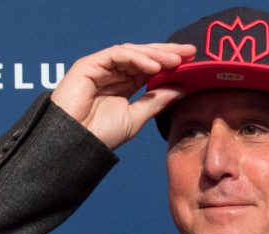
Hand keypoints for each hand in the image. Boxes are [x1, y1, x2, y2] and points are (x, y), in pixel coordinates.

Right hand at [51, 43, 195, 149]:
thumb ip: (156, 100)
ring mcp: (100, 67)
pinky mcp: (88, 65)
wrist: (76, 145)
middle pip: (143, 56)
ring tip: (175, 60)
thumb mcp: (137, 117)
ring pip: (132, 52)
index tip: (192, 62)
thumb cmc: (100, 135)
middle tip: (189, 52)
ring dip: (155, 54)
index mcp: (124, 85)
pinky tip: (155, 66)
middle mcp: (113, 73)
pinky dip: (137, 58)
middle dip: (167, 52)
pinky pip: (116, 54)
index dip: (170, 63)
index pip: (150, 67)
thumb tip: (180, 88)